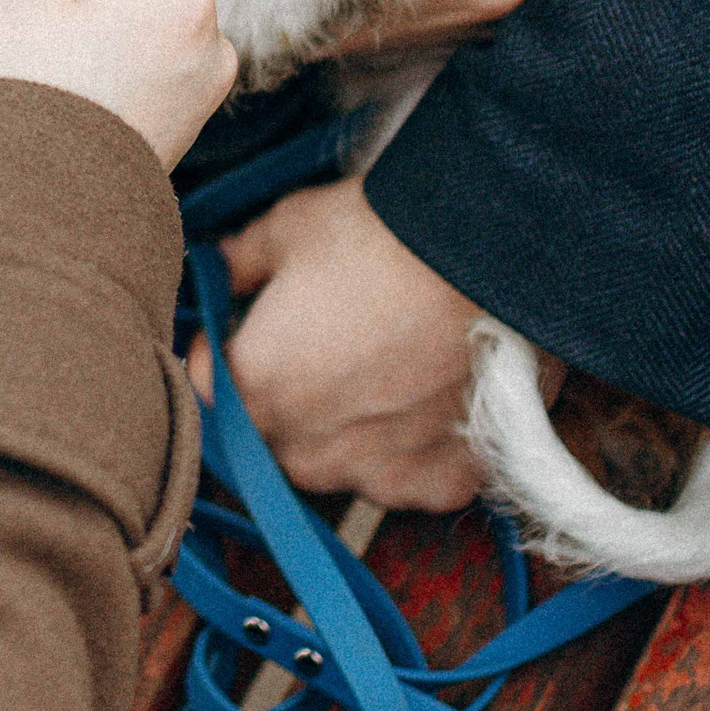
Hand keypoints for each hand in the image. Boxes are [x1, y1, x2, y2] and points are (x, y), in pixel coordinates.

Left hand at [194, 176, 554, 508]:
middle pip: (273, 438)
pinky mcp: (444, 479)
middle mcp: (310, 444)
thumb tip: (218, 268)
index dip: (223, 352)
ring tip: (382, 372)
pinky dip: (414, 457)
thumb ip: (239, 260)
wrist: (498, 251)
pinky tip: (428, 406)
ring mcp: (379, 469)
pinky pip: (411, 484)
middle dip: (283, 399)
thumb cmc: (387, 232)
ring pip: (340, 468)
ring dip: (344, 436)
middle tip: (324, 345)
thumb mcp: (291, 226)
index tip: (247, 325)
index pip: (211, 389)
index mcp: (258, 386)